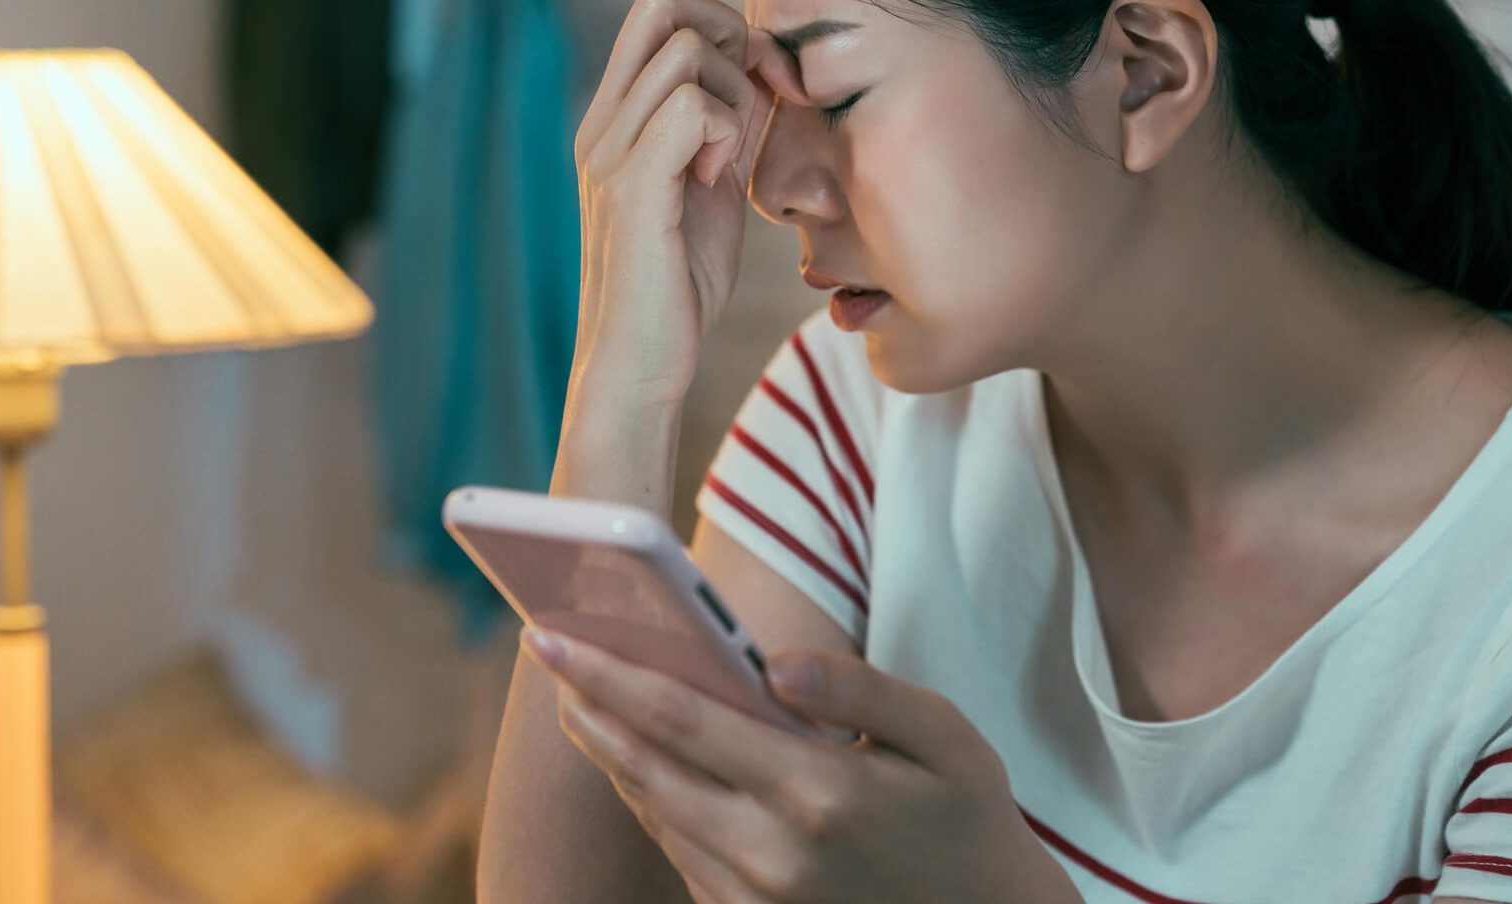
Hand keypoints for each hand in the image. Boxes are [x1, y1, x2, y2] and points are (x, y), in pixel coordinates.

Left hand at [522, 625, 1079, 903]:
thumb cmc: (967, 817)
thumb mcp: (945, 736)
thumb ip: (860, 689)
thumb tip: (774, 661)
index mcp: (819, 794)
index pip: (684, 720)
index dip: (608, 675)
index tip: (553, 635)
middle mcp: (773, 854)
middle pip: (646, 769)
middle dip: (589, 706)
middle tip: (544, 648)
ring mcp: (757, 898)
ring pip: (656, 813)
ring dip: (610, 753)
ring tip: (581, 697)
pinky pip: (680, 853)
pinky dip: (650, 801)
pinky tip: (637, 761)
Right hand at [570, 0, 806, 409]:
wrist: (638, 366)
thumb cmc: (676, 285)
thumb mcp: (709, 186)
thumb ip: (725, 128)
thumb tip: (764, 73)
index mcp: (614, 120)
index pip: (657, 9)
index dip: (725, 25)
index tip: (763, 85)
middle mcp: (602, 125)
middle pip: (665, 6)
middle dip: (732, 41)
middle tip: (752, 110)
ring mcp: (610, 154)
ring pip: (686, 52)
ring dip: (733, 96)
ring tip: (726, 160)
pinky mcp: (632, 190)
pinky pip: (689, 107)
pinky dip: (725, 132)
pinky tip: (718, 181)